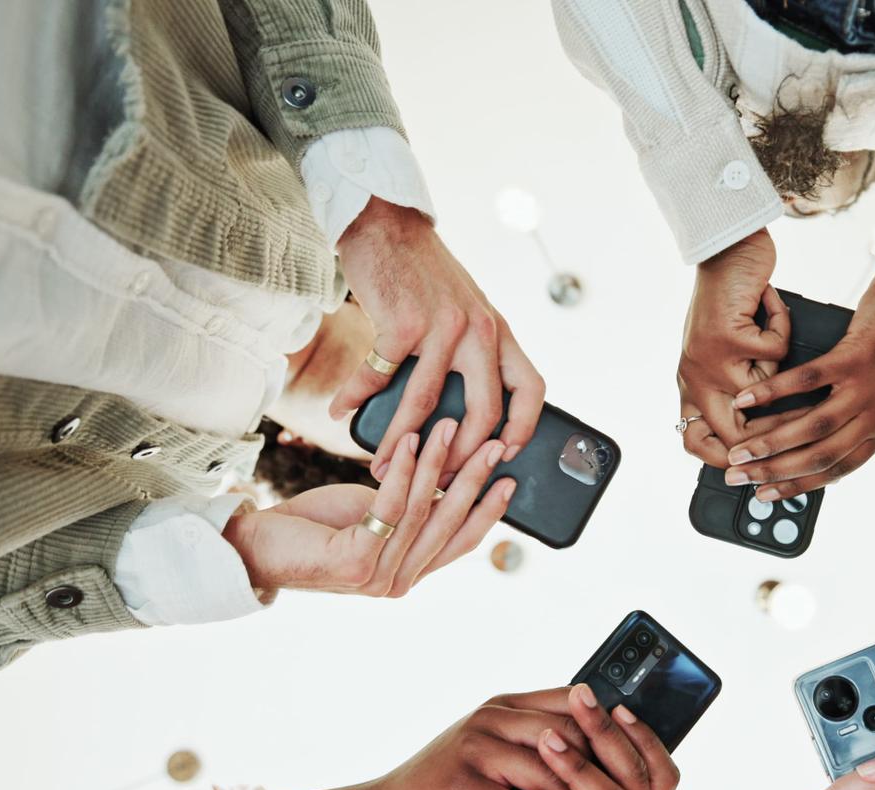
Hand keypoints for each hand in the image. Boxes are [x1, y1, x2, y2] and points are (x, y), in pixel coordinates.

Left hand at [224, 417, 513, 595]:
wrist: (260, 545)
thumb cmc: (317, 526)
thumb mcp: (376, 516)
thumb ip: (411, 511)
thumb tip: (449, 480)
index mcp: (410, 573)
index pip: (461, 542)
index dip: (489, 512)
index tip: (511, 479)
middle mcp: (400, 581)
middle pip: (448, 524)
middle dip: (474, 479)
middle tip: (494, 444)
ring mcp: (378, 577)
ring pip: (421, 511)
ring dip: (437, 464)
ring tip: (448, 426)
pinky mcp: (356, 563)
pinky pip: (389, 507)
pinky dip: (401, 470)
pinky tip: (407, 441)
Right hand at [333, 199, 544, 477]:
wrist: (387, 224)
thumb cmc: (421, 274)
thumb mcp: (463, 309)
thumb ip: (470, 349)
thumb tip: (458, 409)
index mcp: (498, 332)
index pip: (532, 387)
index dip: (525, 427)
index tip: (507, 455)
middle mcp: (479, 331)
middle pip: (483, 412)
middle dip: (459, 456)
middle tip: (436, 480)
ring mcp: (442, 327)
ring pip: (427, 405)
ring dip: (401, 442)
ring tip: (381, 465)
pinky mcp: (402, 322)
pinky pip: (379, 376)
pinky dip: (356, 398)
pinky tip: (342, 411)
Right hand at [349, 688, 596, 789]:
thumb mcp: (486, 757)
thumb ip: (528, 745)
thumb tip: (591, 752)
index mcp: (502, 706)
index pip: (572, 702)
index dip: (607, 731)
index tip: (632, 766)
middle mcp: (489, 719)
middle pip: (568, 737)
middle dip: (598, 777)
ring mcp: (474, 750)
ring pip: (549, 775)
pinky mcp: (462, 789)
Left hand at [678, 229, 783, 463]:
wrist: (725, 250)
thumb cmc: (728, 299)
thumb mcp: (723, 352)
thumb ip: (731, 387)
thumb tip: (761, 433)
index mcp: (692, 385)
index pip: (695, 443)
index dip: (724, 460)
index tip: (756, 463)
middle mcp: (695, 378)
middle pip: (732, 437)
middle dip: (771, 438)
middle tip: (799, 424)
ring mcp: (708, 361)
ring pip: (761, 397)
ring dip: (782, 375)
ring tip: (779, 346)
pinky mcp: (727, 339)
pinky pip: (773, 354)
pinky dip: (781, 328)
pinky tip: (769, 307)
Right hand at [723, 239, 874, 499]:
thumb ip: (868, 417)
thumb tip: (831, 436)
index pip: (838, 469)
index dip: (799, 485)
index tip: (767, 493)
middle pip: (820, 457)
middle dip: (774, 473)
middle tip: (738, 478)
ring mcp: (869, 389)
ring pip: (813, 428)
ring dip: (770, 443)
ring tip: (740, 450)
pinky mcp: (857, 357)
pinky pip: (809, 381)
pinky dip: (775, 392)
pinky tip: (749, 399)